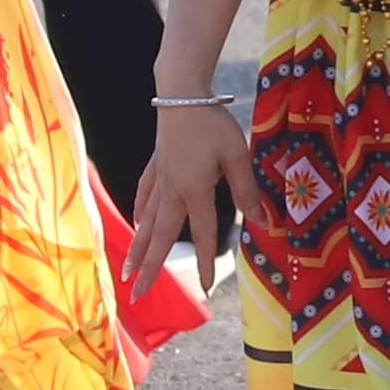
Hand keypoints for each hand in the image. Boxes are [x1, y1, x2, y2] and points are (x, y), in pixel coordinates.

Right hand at [136, 93, 253, 273]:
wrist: (181, 94)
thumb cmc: (213, 123)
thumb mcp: (238, 156)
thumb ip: (247, 191)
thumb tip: (262, 222)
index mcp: (194, 191)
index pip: (203, 234)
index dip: (206, 262)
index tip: (205, 288)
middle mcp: (172, 191)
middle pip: (161, 237)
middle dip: (150, 268)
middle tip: (135, 296)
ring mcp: (159, 178)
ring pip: (146, 221)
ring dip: (138, 248)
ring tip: (127, 271)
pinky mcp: (155, 165)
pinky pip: (144, 195)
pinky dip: (139, 212)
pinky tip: (136, 221)